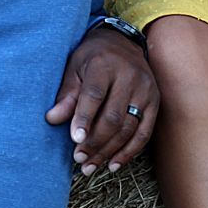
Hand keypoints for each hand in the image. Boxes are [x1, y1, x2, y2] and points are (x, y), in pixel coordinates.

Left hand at [45, 29, 158, 174]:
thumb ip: (66, 94)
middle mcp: (130, 77)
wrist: (124, 41)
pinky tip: (113, 164)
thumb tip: (52, 119)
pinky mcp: (155, 102)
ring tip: (90, 166)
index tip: (75, 139)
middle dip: (95, 142)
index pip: (95, 95)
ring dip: (109, 151)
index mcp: (105, 65)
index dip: (85, 118)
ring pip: (128, 128)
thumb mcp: (75, 68)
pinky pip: (144, 132)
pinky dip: (129, 152)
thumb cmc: (93, 57)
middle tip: (78, 158)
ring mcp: (146, 91)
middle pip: (113, 117)